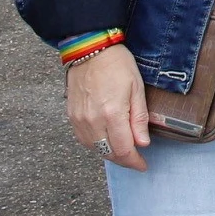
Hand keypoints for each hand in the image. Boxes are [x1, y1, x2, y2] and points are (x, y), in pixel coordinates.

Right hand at [65, 44, 149, 169]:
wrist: (90, 50)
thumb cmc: (117, 65)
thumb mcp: (136, 89)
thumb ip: (139, 119)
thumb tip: (143, 143)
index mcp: (112, 114)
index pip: (124, 150)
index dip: (134, 161)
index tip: (143, 165)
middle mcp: (93, 121)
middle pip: (108, 153)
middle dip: (123, 159)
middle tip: (135, 159)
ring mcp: (80, 120)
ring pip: (95, 149)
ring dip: (110, 153)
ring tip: (122, 149)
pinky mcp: (71, 117)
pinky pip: (84, 140)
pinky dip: (96, 145)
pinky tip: (106, 140)